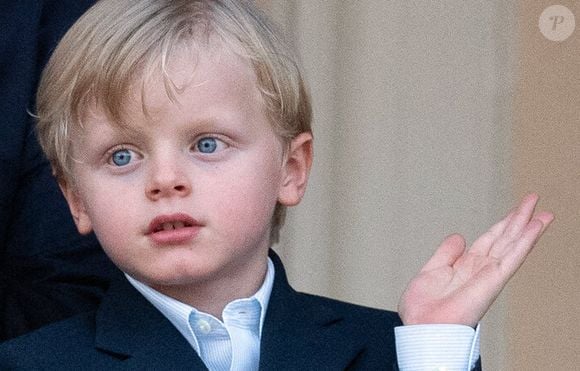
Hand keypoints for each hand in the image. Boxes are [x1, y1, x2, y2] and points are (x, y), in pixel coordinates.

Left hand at [398, 193, 553, 326]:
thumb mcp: (431, 271)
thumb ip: (446, 254)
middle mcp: (480, 269)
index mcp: (465, 267)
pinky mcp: (492, 281)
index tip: (516, 211)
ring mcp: (488, 275)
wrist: (423, 327)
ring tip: (544, 211)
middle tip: (533, 200)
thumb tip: (459, 237)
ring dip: (528, 227)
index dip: (502, 224)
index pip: (489, 240)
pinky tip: (535, 227)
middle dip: (519, 219)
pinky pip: (512, 258)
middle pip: (505, 239)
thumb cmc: (423, 310)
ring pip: (513, 245)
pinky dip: (525, 242)